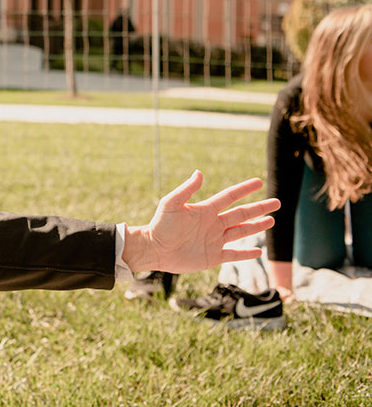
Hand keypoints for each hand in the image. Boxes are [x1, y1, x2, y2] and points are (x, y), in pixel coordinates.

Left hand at [122, 171, 279, 274]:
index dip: (244, 189)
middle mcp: (213, 224)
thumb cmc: (160, 225)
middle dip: (259, 208)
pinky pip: (233, 255)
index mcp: (205, 210)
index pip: (230, 197)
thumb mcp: (171, 204)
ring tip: (271, 221)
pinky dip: (246, 254)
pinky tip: (258, 251)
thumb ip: (186, 190)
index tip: (259, 182)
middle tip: (277, 203)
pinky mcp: (212, 257)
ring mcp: (214, 240)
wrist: (154, 249)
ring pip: (241, 232)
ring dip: (256, 226)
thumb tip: (199, 173)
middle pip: (241, 214)